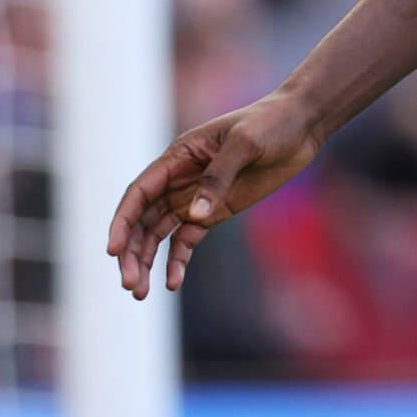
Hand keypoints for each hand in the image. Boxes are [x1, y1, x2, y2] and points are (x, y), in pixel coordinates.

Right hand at [107, 91, 322, 298]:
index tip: (113, 250)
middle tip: (130, 284)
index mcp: (178, 156)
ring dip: (147, 262)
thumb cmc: (270, 124)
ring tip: (141, 293)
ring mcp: (195, 197)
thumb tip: (194, 215)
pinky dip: (177, 261)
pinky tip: (172, 283)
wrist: (302, 125)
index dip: (123, 222)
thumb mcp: (245, 143)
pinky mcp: (214, 211)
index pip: (139, 193)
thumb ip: (219, 177)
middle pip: (143, 220)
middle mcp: (178, 179)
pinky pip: (187, 239)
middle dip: (131, 252)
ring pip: (158, 233)